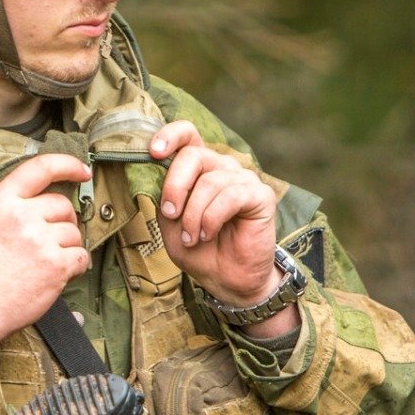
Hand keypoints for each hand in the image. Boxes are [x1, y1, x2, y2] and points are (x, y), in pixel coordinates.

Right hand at [0, 154, 93, 346]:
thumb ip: (12, 206)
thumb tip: (44, 198)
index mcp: (1, 201)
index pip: (41, 168)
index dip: (68, 165)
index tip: (82, 171)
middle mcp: (21, 216)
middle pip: (63, 205)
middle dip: (63, 222)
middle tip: (48, 242)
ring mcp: (40, 240)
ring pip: (74, 233)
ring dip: (67, 247)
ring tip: (44, 264)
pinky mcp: (56, 265)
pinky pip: (81, 256)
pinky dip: (75, 266)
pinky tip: (57, 275)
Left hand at [151, 122, 282, 306]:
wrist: (227, 280)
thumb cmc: (199, 250)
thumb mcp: (170, 223)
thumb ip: (164, 196)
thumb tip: (153, 170)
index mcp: (200, 168)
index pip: (188, 134)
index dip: (170, 136)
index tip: (154, 152)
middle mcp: (222, 167)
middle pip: (193, 156)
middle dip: (175, 187)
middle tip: (170, 215)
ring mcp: (243, 179)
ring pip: (210, 182)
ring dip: (193, 214)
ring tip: (192, 237)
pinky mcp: (260, 195)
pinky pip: (231, 196)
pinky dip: (212, 218)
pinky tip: (207, 234)